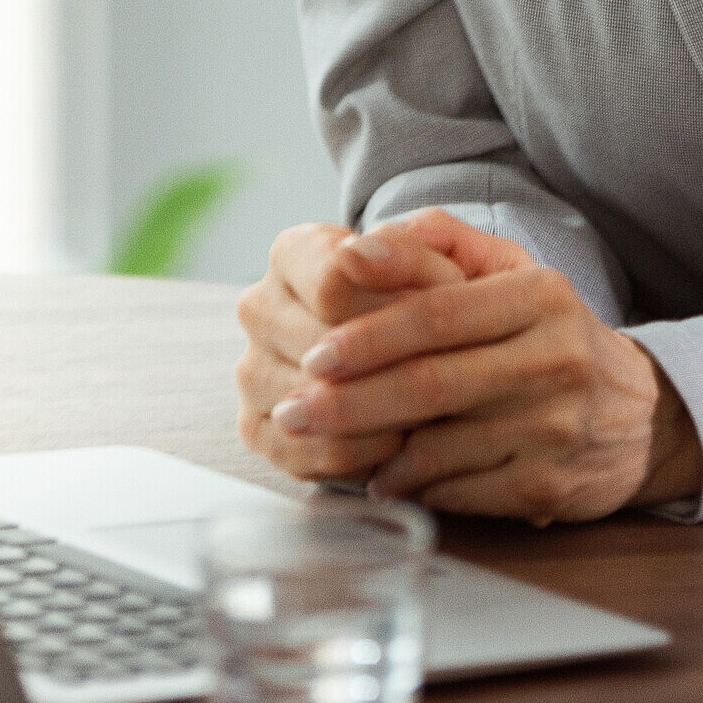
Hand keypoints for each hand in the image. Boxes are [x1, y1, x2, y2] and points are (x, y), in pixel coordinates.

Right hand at [236, 222, 469, 483]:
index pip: (335, 281)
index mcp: (295, 252)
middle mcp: (260, 306)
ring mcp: (251, 368)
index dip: (402, 301)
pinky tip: (398, 441)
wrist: (426, 343)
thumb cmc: (437, 294)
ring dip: (377, 411)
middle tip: (451, 368)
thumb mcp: (444, 259)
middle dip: (393, 361)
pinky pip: (302, 451)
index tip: (449, 310)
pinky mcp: (256, 426)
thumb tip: (357, 252)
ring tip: (430, 407)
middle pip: (322, 345)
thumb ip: (408, 249)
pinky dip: (357, 452)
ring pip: (310, 401)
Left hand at [260, 210, 702, 523]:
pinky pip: (455, 491)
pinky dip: (410, 487)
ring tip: (331, 446)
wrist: (640, 415)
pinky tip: (388, 478)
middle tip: (293, 409)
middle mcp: (554, 357)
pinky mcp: (547, 484)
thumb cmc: (551, 337)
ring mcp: (553, 426)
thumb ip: (439, 246)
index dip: (369, 336)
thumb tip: (359, 246)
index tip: (316, 354)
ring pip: (436, 445)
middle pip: (429, 384)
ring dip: (371, 451)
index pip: (439, 313)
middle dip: (347, 401)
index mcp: (543, 296)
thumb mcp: (513, 275)